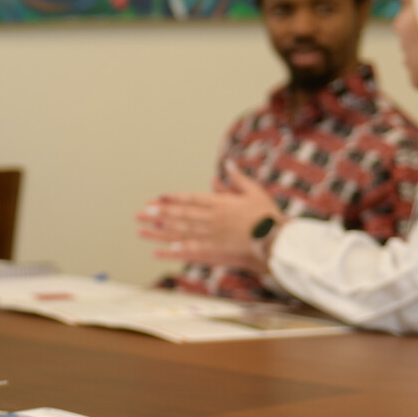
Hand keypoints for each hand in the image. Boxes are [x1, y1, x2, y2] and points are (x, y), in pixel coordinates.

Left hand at [135, 168, 279, 269]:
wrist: (277, 240)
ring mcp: (211, 236)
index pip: (190, 199)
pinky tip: (158, 252)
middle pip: (179, 216)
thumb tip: (227, 164)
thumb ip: (237, 179)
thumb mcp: (254, 191)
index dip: (172, 199)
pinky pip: (189, 252)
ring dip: (158, 232)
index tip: (157, 198)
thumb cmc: (268, 215)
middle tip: (140, 214)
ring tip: (141, 231)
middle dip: (158, 215)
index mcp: (220, 203)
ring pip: (179, 233)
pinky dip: (173, 252)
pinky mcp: (214, 252)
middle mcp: (211, 219)